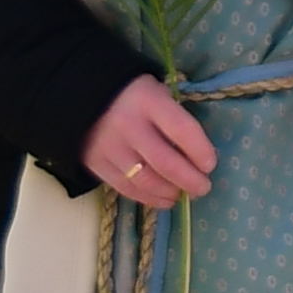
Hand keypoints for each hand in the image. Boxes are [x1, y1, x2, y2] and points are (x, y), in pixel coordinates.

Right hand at [82, 78, 216, 209]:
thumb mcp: (158, 93)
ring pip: (145, 181)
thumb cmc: (134, 95)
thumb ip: (175, 118)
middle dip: (190, 180)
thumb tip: (198, 156)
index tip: (210, 164)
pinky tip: (163, 199)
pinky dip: (149, 199)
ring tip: (182, 194)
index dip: (201, 151)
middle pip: (165, 163)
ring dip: (170, 193)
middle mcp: (128, 125)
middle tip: (203, 187)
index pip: (182, 130)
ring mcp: (109, 147)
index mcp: (149, 101)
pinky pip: (126, 188)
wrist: (82, 96)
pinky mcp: (95, 164)